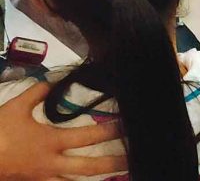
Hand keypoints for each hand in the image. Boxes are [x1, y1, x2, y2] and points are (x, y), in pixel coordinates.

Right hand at [0, 83, 126, 179]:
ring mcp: (44, 178)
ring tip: (116, 176)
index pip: (88, 136)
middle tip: (133, 160)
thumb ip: (37, 93)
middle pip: (90, 167)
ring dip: (98, 180)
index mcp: (51, 142)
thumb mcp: (16, 107)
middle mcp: (52, 164)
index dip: (109, 131)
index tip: (126, 126)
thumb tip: (54, 80)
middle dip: (113, 163)